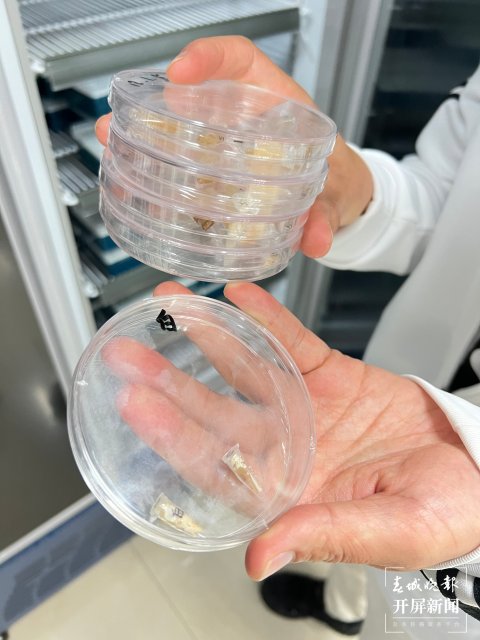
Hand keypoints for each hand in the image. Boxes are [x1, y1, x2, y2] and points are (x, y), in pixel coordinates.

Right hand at [96, 36, 372, 257]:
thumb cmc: (336, 181)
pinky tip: (137, 187)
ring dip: (142, 138)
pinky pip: (185, 167)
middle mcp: (245, 119)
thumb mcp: (335, 196)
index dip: (208, 58)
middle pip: (195, 98)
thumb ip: (327, 215)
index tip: (181, 73)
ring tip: (114, 149)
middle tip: (121, 123)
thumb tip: (317, 240)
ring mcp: (227, 146)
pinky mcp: (218, 175)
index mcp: (280, 105)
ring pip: (181, 131)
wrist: (333, 198)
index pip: (240, 61)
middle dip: (152, 106)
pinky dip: (159, 175)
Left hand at [106, 281, 479, 580]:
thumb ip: (326, 535)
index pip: (216, 466)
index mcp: (290, 494)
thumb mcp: (391, 532)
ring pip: (245, 368)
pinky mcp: (331, 376)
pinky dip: (268, 318)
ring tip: (169, 301)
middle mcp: (286, 448)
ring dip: (206, 336)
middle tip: (126, 351)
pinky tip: (238, 296)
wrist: (479, 468)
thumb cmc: (443, 512)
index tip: (136, 405)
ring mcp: (305, 408)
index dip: (173, 436)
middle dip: (168, 381)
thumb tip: (259, 557)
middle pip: (215, 412)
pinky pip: (292, 342)